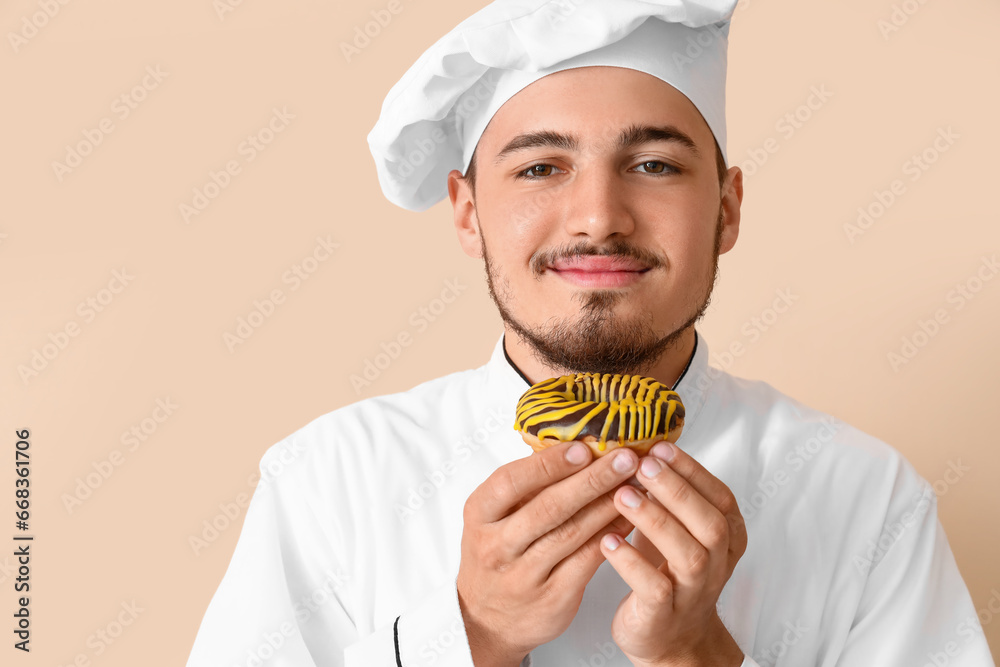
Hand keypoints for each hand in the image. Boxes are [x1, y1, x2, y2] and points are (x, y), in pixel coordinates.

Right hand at [457, 440, 639, 666]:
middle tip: (626, 458)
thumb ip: (524, 487)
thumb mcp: (492, 518)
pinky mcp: (551, 598)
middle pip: (549, 507)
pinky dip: (611, 536)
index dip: (550, 463)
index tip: (585, 446)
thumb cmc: (497, 555)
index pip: (512, 481)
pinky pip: (587, 561)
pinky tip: (629, 518)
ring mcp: (523, 575)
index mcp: (479, 513)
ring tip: (636, 484)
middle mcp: (497, 544)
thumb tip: (575, 446)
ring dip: (608, 505)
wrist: (486, 620)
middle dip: (592, 479)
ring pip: (572, 533)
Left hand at [599, 442, 747, 666]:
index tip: (661, 446)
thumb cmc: (667, 569)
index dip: (692, 470)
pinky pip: (654, 589)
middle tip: (642, 464)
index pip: (720, 497)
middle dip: (676, 489)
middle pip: (710, 522)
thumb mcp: (678, 528)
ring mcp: (694, 592)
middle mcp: (717, 564)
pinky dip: (631, 562)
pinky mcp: (664, 615)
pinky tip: (608, 541)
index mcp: (727, 536)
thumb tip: (639, 443)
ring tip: (621, 495)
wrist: (669, 637)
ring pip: (687, 554)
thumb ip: (671, 493)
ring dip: (654, 520)